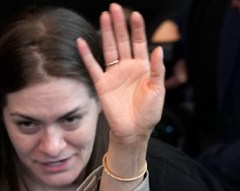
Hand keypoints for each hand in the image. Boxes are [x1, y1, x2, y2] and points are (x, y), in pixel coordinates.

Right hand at [77, 3, 165, 143]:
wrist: (134, 131)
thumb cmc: (149, 113)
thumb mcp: (158, 91)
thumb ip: (157, 70)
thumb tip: (158, 49)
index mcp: (143, 68)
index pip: (140, 43)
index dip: (137, 29)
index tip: (135, 14)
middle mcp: (127, 67)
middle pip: (123, 41)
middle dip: (119, 24)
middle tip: (115, 7)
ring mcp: (114, 74)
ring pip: (109, 48)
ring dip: (106, 33)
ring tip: (104, 16)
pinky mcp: (102, 84)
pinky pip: (93, 66)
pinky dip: (86, 55)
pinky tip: (81, 42)